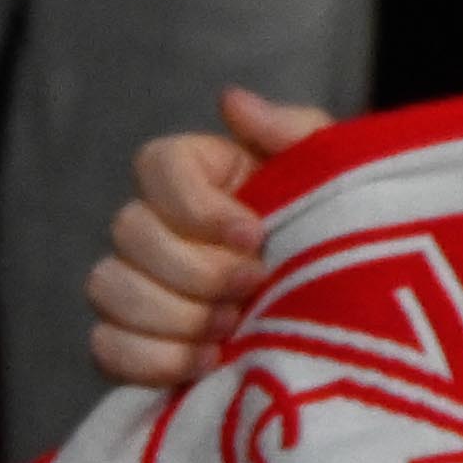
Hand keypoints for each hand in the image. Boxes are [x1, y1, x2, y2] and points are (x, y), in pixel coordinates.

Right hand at [88, 85, 333, 391]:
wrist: (356, 315)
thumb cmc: (339, 234)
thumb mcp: (336, 177)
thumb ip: (291, 132)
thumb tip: (231, 100)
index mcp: (197, 175)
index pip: (154, 166)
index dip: (196, 205)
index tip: (253, 233)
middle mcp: (155, 225)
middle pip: (128, 233)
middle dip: (194, 269)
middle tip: (254, 287)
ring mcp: (138, 284)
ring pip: (108, 288)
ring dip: (174, 314)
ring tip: (233, 328)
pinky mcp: (136, 343)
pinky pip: (107, 348)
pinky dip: (153, 359)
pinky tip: (209, 362)